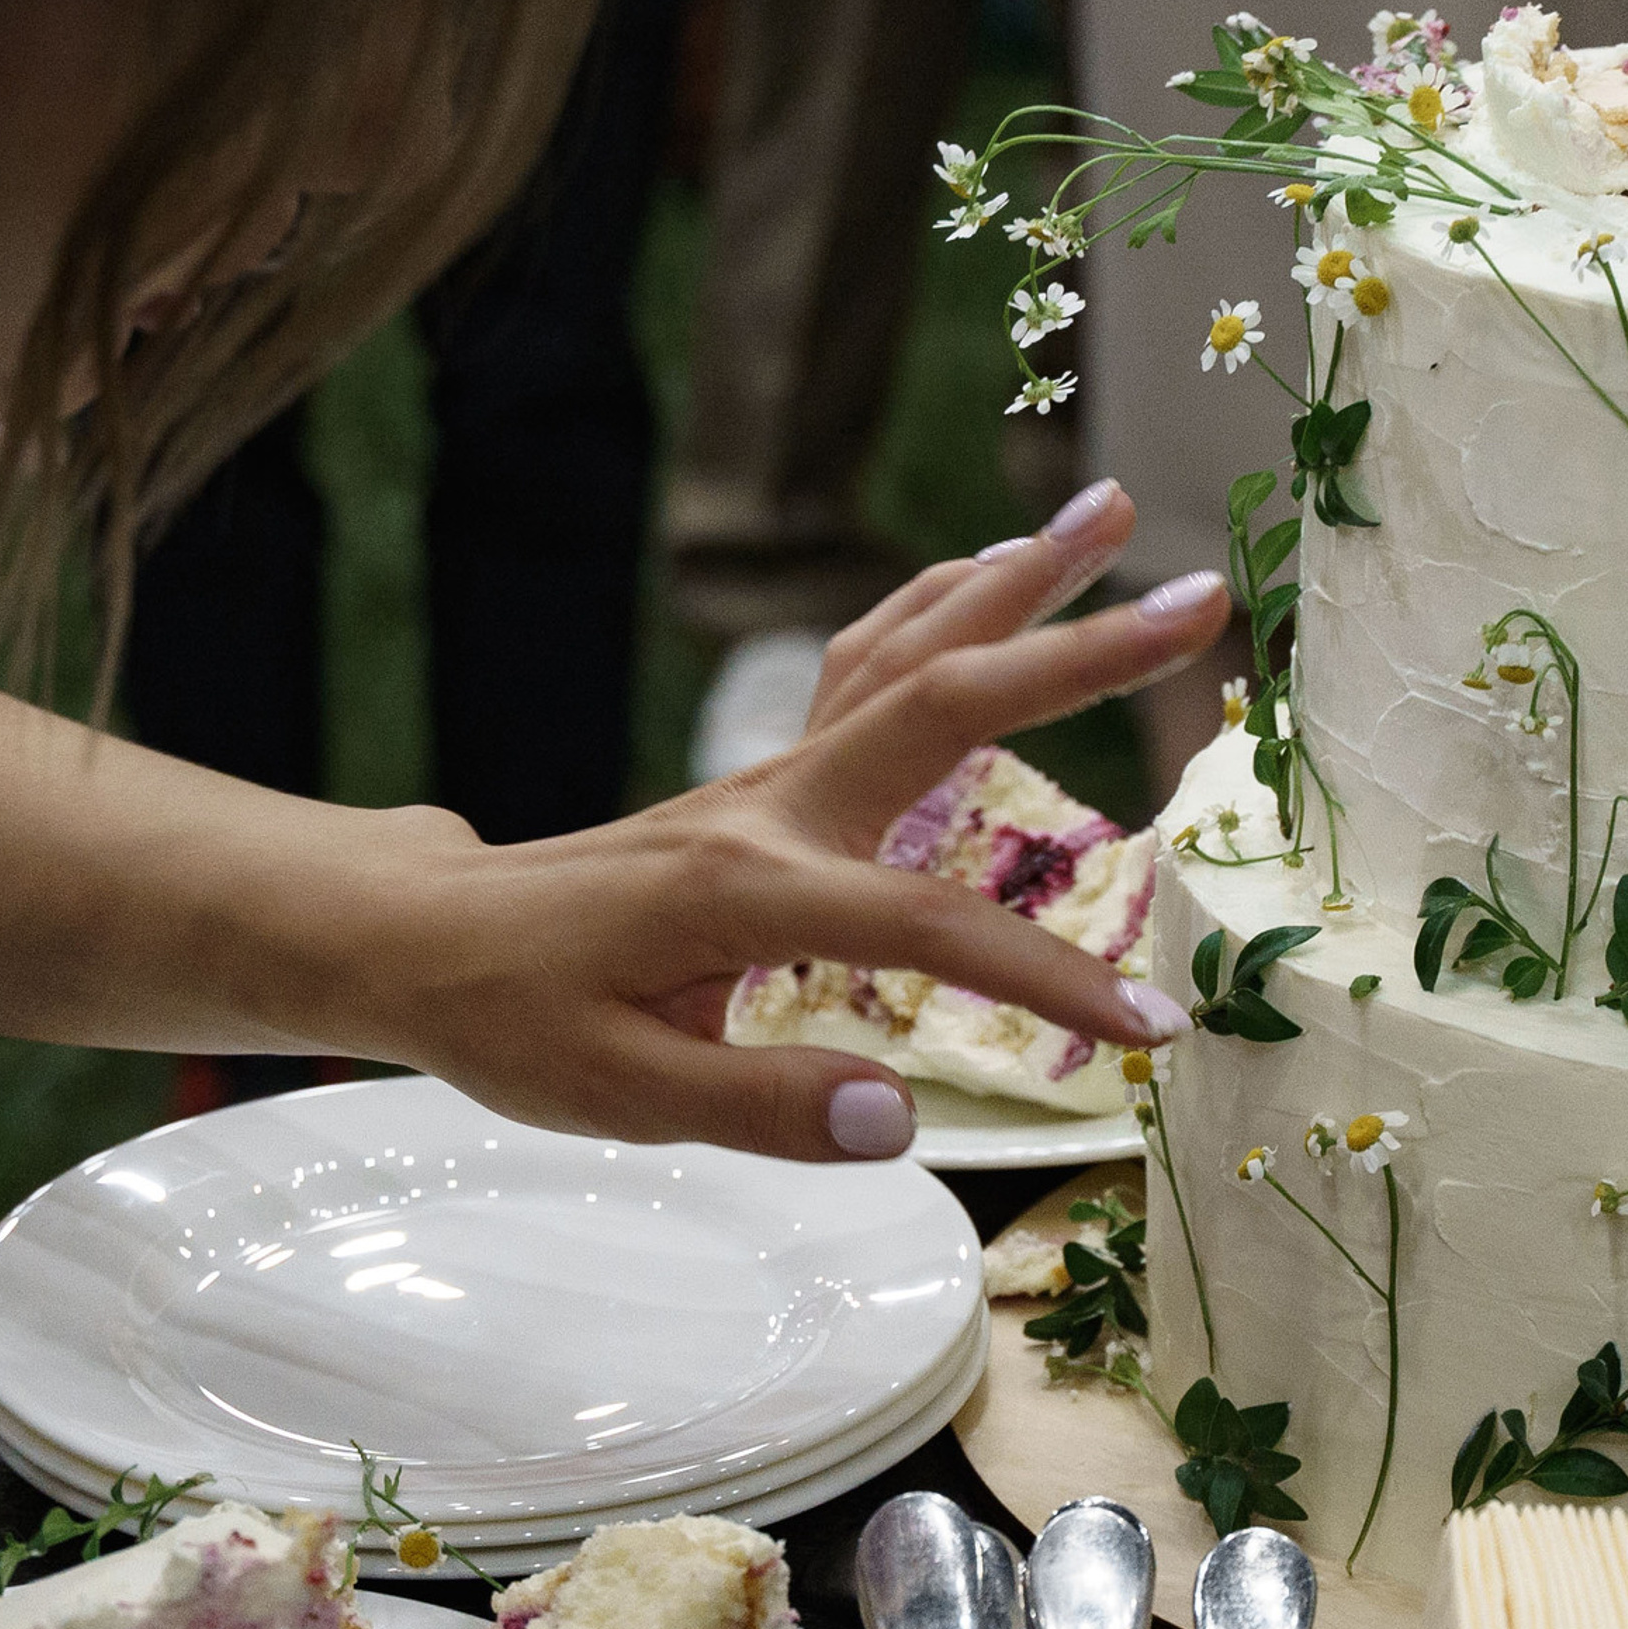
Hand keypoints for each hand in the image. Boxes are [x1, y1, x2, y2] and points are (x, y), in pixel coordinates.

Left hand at [380, 493, 1226, 1161]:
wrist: (424, 939)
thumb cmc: (512, 1018)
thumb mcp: (620, 1092)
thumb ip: (767, 1106)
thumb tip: (898, 1121)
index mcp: (749, 891)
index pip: (932, 927)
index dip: (1049, 975)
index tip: (1148, 1028)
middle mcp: (773, 808)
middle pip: (947, 699)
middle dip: (1081, 650)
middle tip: (1203, 599)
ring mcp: (773, 780)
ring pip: (911, 649)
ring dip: (1016, 580)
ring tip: (1113, 506)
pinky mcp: (768, 779)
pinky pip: (870, 667)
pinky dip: (943, 608)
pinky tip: (996, 575)